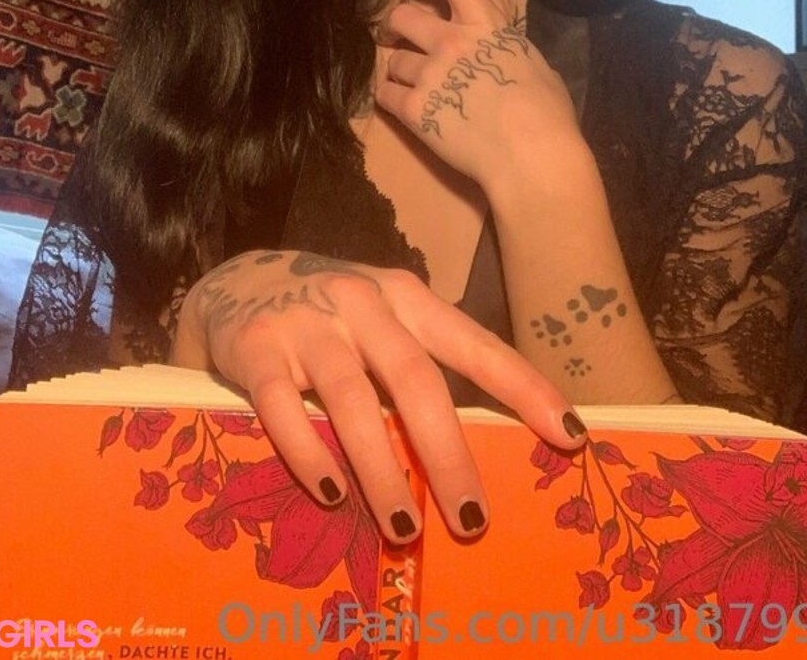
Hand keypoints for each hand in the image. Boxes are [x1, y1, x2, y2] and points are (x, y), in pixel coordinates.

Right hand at [169, 249, 586, 541]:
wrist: (236, 280)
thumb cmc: (330, 315)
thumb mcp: (382, 322)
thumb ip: (419, 368)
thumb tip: (476, 447)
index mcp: (406, 296)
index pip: (475, 344)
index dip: (524, 388)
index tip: (571, 434)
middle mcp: (362, 302)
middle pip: (416, 380)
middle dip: (448, 453)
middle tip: (472, 519)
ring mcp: (308, 321)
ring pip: (353, 399)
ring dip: (381, 468)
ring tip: (403, 526)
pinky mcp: (257, 346)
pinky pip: (283, 407)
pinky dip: (309, 452)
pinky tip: (330, 492)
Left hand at [373, 0, 582, 196]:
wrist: (535, 160)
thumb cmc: (548, 115)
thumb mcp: (532, 63)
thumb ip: (503, 46)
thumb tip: (493, 47)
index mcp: (486, 24)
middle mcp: (451, 40)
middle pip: (401, 17)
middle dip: (398, 29)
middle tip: (403, 43)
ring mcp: (430, 74)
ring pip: (393, 61)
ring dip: (401, 72)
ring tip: (425, 92)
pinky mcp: (414, 110)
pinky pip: (385, 96)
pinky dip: (392, 102)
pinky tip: (411, 112)